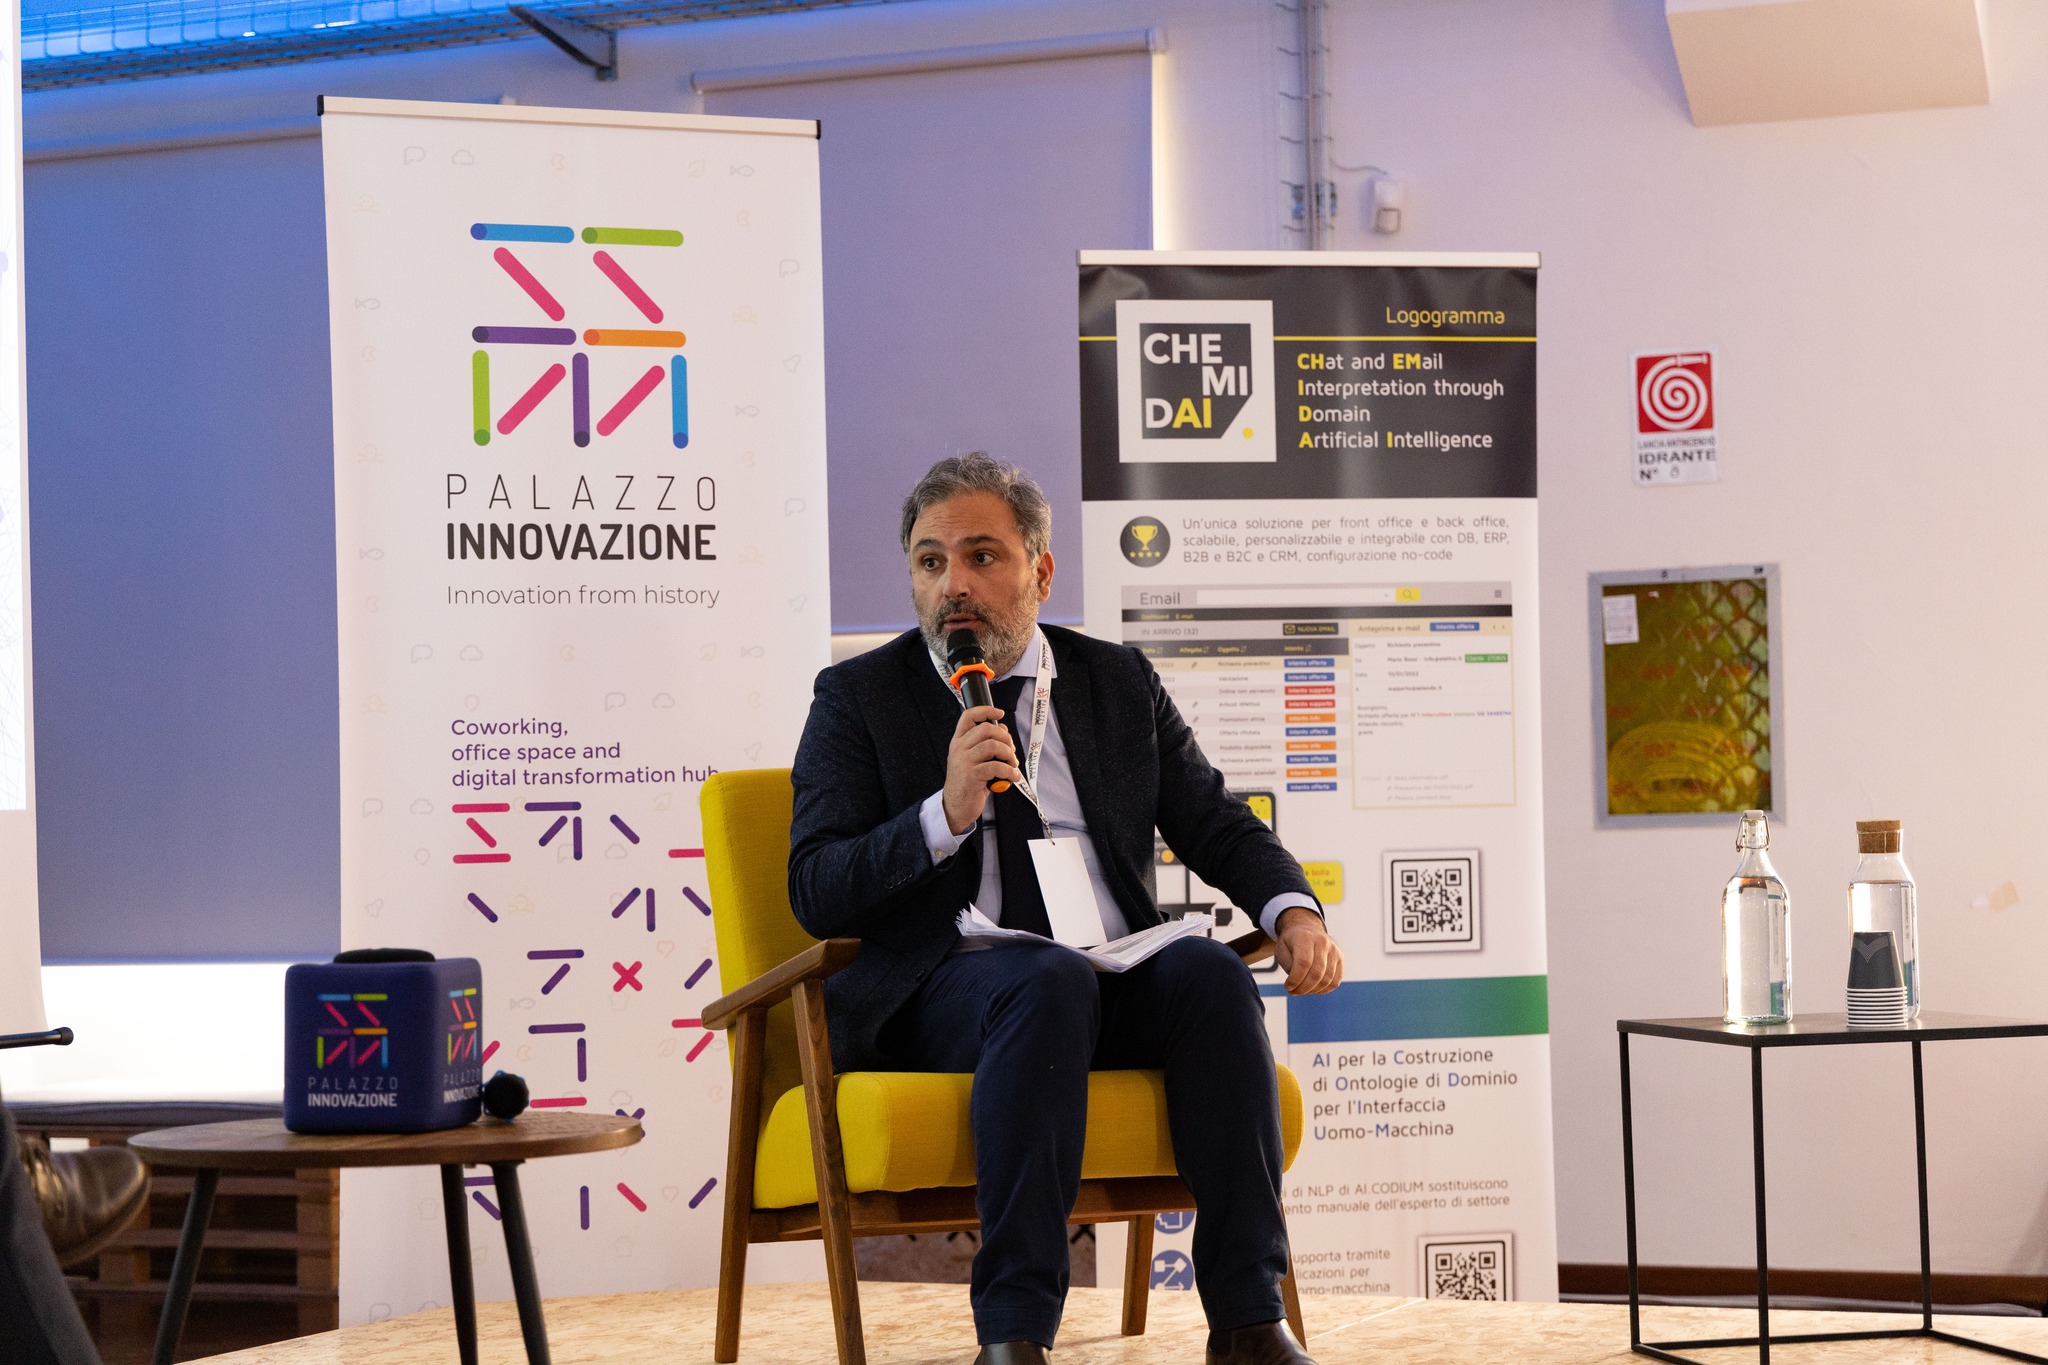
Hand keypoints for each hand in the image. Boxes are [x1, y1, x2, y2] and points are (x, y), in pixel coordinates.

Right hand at [942, 705, 1020, 834]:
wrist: (956, 807)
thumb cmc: (968, 783)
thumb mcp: (975, 760)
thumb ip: (986, 744)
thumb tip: (1002, 729)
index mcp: (959, 742)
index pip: (968, 716)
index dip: (986, 710)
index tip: (1000, 713)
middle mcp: (959, 749)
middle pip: (986, 729)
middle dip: (1005, 738)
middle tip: (1011, 751)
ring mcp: (964, 762)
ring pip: (993, 746)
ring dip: (1009, 755)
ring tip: (1012, 765)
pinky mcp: (971, 776)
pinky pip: (996, 766)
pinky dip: (1009, 771)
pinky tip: (1013, 777)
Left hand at [1273, 906, 1342, 995]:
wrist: (1305, 928)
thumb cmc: (1291, 943)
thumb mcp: (1281, 950)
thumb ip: (1288, 965)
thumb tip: (1298, 982)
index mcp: (1305, 937)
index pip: (1303, 963)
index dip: (1295, 979)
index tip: (1288, 987)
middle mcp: (1323, 942)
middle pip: (1317, 973)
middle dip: (1303, 988)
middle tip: (1293, 992)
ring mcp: (1334, 950)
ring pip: (1327, 979)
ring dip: (1313, 990)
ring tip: (1302, 990)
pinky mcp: (1340, 958)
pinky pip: (1336, 980)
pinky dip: (1324, 989)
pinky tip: (1314, 989)